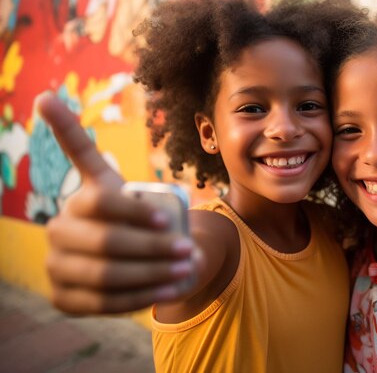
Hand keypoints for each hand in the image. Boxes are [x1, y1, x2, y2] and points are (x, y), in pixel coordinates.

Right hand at [37, 93, 196, 313]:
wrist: (129, 255)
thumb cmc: (143, 225)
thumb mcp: (152, 207)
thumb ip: (172, 214)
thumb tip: (196, 249)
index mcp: (82, 198)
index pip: (101, 200)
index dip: (133, 210)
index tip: (168, 219)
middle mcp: (60, 228)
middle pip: (105, 239)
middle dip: (151, 247)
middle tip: (187, 249)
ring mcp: (56, 263)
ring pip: (103, 273)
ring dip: (149, 274)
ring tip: (183, 270)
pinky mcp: (61, 295)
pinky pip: (102, 302)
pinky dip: (139, 298)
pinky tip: (168, 292)